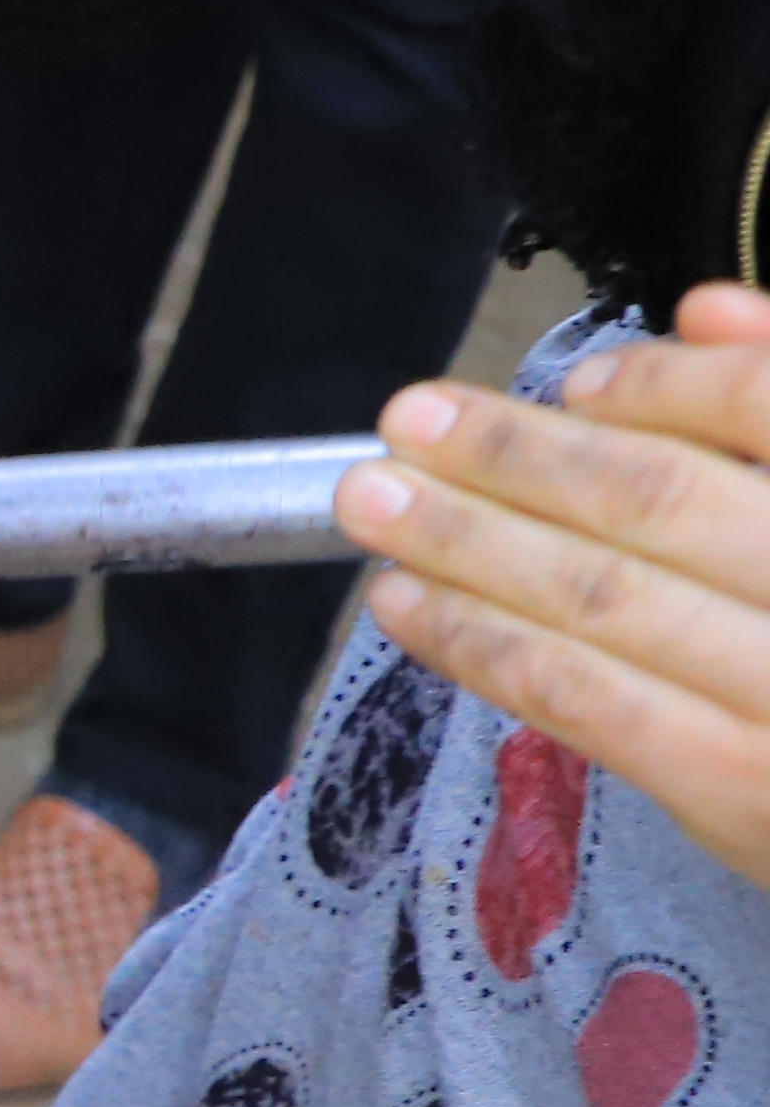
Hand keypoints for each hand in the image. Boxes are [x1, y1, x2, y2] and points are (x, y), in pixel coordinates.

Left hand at [340, 289, 769, 882]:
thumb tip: (707, 312)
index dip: (663, 387)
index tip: (573, 380)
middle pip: (663, 500)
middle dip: (517, 456)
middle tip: (408, 417)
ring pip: (603, 599)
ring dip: (468, 542)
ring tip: (373, 500)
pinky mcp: (740, 794)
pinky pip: (585, 701)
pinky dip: (480, 643)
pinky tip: (408, 600)